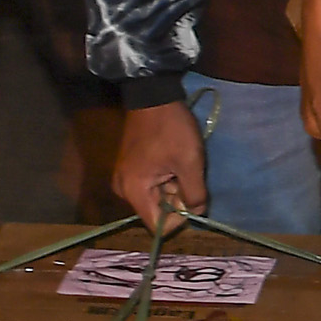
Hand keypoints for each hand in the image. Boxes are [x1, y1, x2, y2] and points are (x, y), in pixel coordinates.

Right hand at [113, 101, 208, 223]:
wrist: (153, 96)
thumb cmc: (171, 130)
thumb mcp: (190, 162)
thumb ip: (195, 194)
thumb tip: (197, 214)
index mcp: (134, 191)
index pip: (156, 225)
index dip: (178, 219)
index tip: (193, 199)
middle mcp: (123, 190)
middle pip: (156, 211)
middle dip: (177, 199)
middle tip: (188, 175)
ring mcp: (124, 178)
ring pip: (155, 197)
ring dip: (173, 187)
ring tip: (181, 165)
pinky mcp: (129, 168)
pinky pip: (150, 184)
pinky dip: (166, 178)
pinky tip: (173, 161)